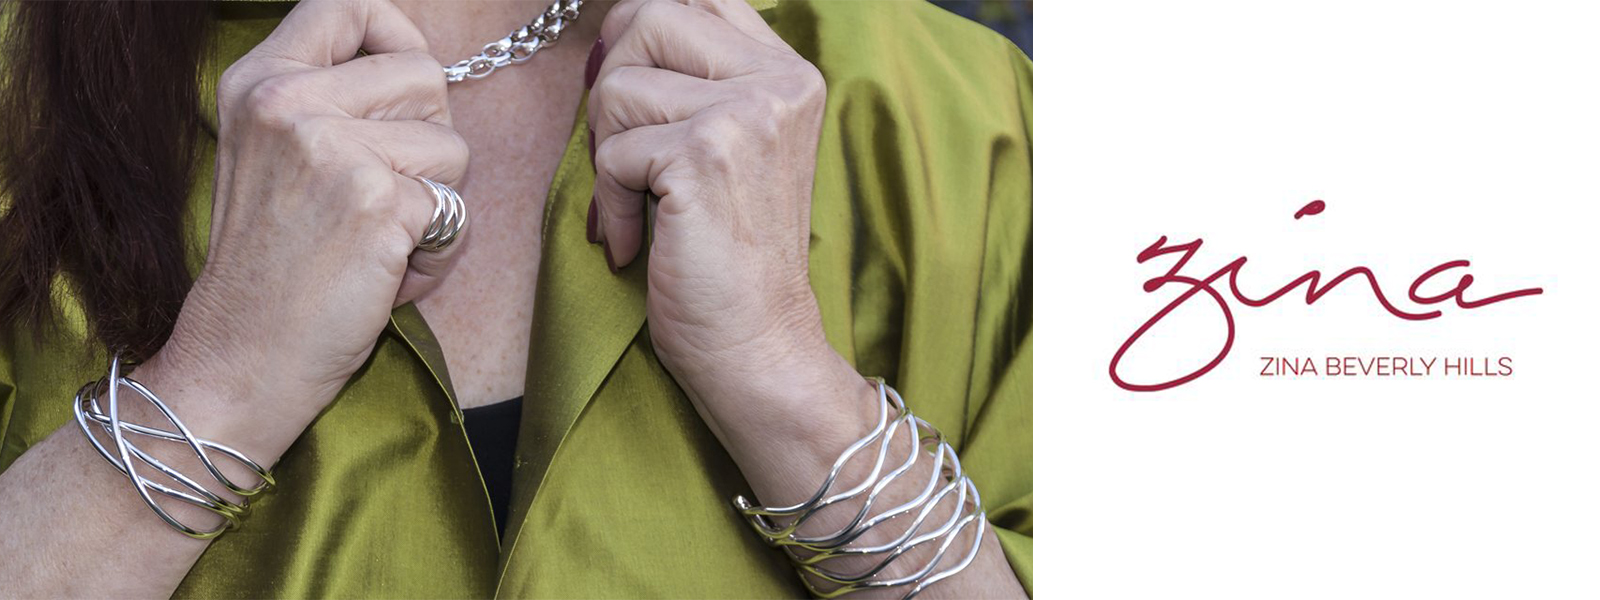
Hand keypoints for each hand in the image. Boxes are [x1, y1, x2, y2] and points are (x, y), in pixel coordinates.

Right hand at [146, 0, 467, 455]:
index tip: (403, 90)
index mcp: (260, 82)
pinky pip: (455, 212)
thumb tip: (422, 68)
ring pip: (452, 146)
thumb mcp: (274, 156)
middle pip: (425, 75)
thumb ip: (331, 101)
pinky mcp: (377, 203)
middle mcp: (289, 103)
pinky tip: (382, 277)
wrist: (239, 357)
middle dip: (426, 140)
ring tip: (374, 242)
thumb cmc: (273, 267)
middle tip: (378, 195)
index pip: (350, 4)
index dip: (398, 37)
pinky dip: (435, 255)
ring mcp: (332, 149)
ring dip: (434, 203)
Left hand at [586, 0, 874, 463]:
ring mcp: (748, 114)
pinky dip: (607, 204)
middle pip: (650, 17)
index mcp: (789, 73)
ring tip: (638, 204)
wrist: (757, 345)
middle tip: (625, 154)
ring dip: (608, 151)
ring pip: (618, 82)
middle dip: (613, 85)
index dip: (642, 27)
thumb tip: (611, 29)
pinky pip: (612, 150)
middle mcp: (779, 82)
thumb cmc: (728, 256)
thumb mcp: (726, 146)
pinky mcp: (707, 155)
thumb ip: (693, 79)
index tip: (624, 82)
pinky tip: (634, 240)